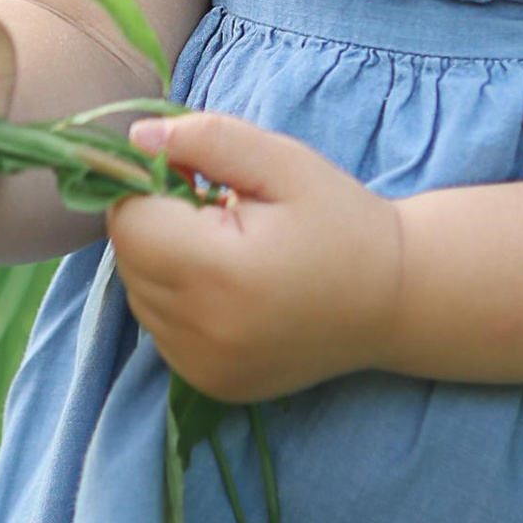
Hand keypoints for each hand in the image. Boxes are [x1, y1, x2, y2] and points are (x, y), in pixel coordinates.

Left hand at [105, 112, 405, 403]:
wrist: (394, 299)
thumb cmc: (340, 220)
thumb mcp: (282, 161)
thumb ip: (206, 140)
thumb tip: (136, 138)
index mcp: (220, 272)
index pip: (128, 221)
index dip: (148, 186)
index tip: (193, 177)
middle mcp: (203, 332)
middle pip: (128, 258)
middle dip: (156, 222)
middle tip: (216, 208)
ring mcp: (203, 367)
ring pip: (138, 294)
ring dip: (163, 262)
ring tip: (226, 248)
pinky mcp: (209, 384)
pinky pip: (160, 329)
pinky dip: (178, 301)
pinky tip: (227, 287)